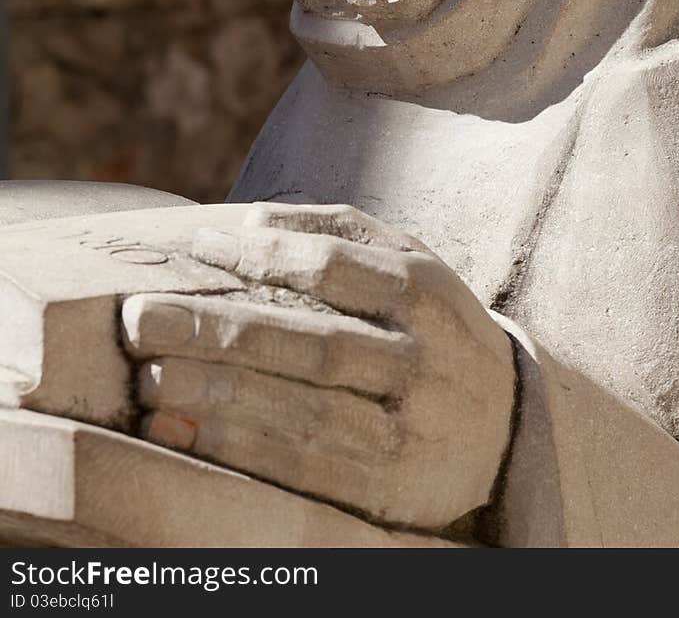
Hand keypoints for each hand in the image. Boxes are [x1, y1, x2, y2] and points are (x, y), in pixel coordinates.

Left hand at [121, 204, 515, 531]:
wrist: (513, 423)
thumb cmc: (434, 328)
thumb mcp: (412, 265)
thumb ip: (341, 234)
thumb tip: (251, 220)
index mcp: (426, 290)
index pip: (334, 265)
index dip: (260, 256)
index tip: (192, 248)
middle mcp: (424, 357)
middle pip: (311, 341)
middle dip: (218, 328)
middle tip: (138, 319)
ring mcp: (411, 426)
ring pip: (305, 410)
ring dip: (220, 395)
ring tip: (151, 378)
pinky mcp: (393, 487)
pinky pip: (306, 469)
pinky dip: (242, 450)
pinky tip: (186, 434)